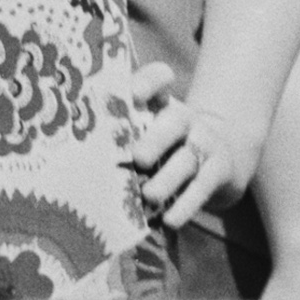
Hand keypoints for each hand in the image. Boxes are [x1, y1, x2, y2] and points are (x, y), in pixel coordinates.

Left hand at [123, 81, 261, 233]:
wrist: (223, 155)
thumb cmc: (167, 145)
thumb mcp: (149, 130)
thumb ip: (121, 135)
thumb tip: (77, 157)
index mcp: (162, 103)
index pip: (158, 79)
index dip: (149, 83)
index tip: (134, 95)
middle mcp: (185, 119)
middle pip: (174, 122)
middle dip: (156, 139)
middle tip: (138, 158)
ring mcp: (205, 143)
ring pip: (187, 160)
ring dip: (168, 179)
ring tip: (149, 195)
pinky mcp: (218, 171)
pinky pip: (202, 188)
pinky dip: (186, 205)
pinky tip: (169, 220)